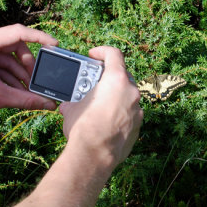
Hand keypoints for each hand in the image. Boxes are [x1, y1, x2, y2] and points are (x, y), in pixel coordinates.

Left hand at [0, 24, 57, 117]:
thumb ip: (26, 100)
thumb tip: (48, 104)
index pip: (19, 32)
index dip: (40, 38)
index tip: (55, 45)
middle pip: (15, 47)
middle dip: (27, 66)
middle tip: (35, 82)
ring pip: (7, 56)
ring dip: (18, 73)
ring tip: (26, 92)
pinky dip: (7, 74)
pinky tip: (14, 89)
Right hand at [59, 46, 142, 168]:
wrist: (94, 155)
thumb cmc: (83, 127)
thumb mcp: (72, 108)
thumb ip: (74, 101)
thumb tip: (68, 106)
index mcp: (116, 80)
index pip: (114, 54)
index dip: (102, 51)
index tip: (94, 55)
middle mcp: (131, 92)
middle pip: (122, 76)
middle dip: (107, 78)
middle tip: (94, 84)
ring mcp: (137, 110)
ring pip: (127, 96)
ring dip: (114, 97)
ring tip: (99, 106)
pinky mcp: (138, 126)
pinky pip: (129, 114)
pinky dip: (120, 114)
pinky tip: (106, 122)